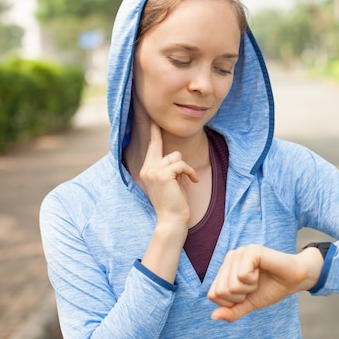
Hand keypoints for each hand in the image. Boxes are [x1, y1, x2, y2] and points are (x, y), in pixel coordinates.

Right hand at [139, 121, 198, 281]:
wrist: (172, 220)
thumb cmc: (174, 202)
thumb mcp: (172, 181)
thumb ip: (170, 168)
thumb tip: (177, 157)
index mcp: (147, 169)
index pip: (152, 145)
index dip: (153, 131)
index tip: (153, 118)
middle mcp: (147, 168)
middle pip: (168, 152)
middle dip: (179, 164)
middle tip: (182, 178)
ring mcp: (152, 171)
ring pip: (176, 157)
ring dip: (184, 169)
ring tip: (184, 182)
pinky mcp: (162, 174)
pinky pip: (182, 164)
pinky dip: (189, 172)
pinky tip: (192, 181)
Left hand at [207, 245, 323, 321]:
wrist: (294, 281)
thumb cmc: (271, 288)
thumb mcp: (248, 304)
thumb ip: (231, 311)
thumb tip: (213, 317)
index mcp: (226, 268)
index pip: (213, 295)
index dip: (231, 302)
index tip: (247, 293)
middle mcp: (230, 257)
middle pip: (221, 291)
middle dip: (240, 297)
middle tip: (254, 286)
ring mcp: (240, 252)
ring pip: (231, 285)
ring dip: (248, 289)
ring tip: (258, 279)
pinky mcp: (251, 251)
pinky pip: (242, 275)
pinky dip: (253, 281)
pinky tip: (262, 272)